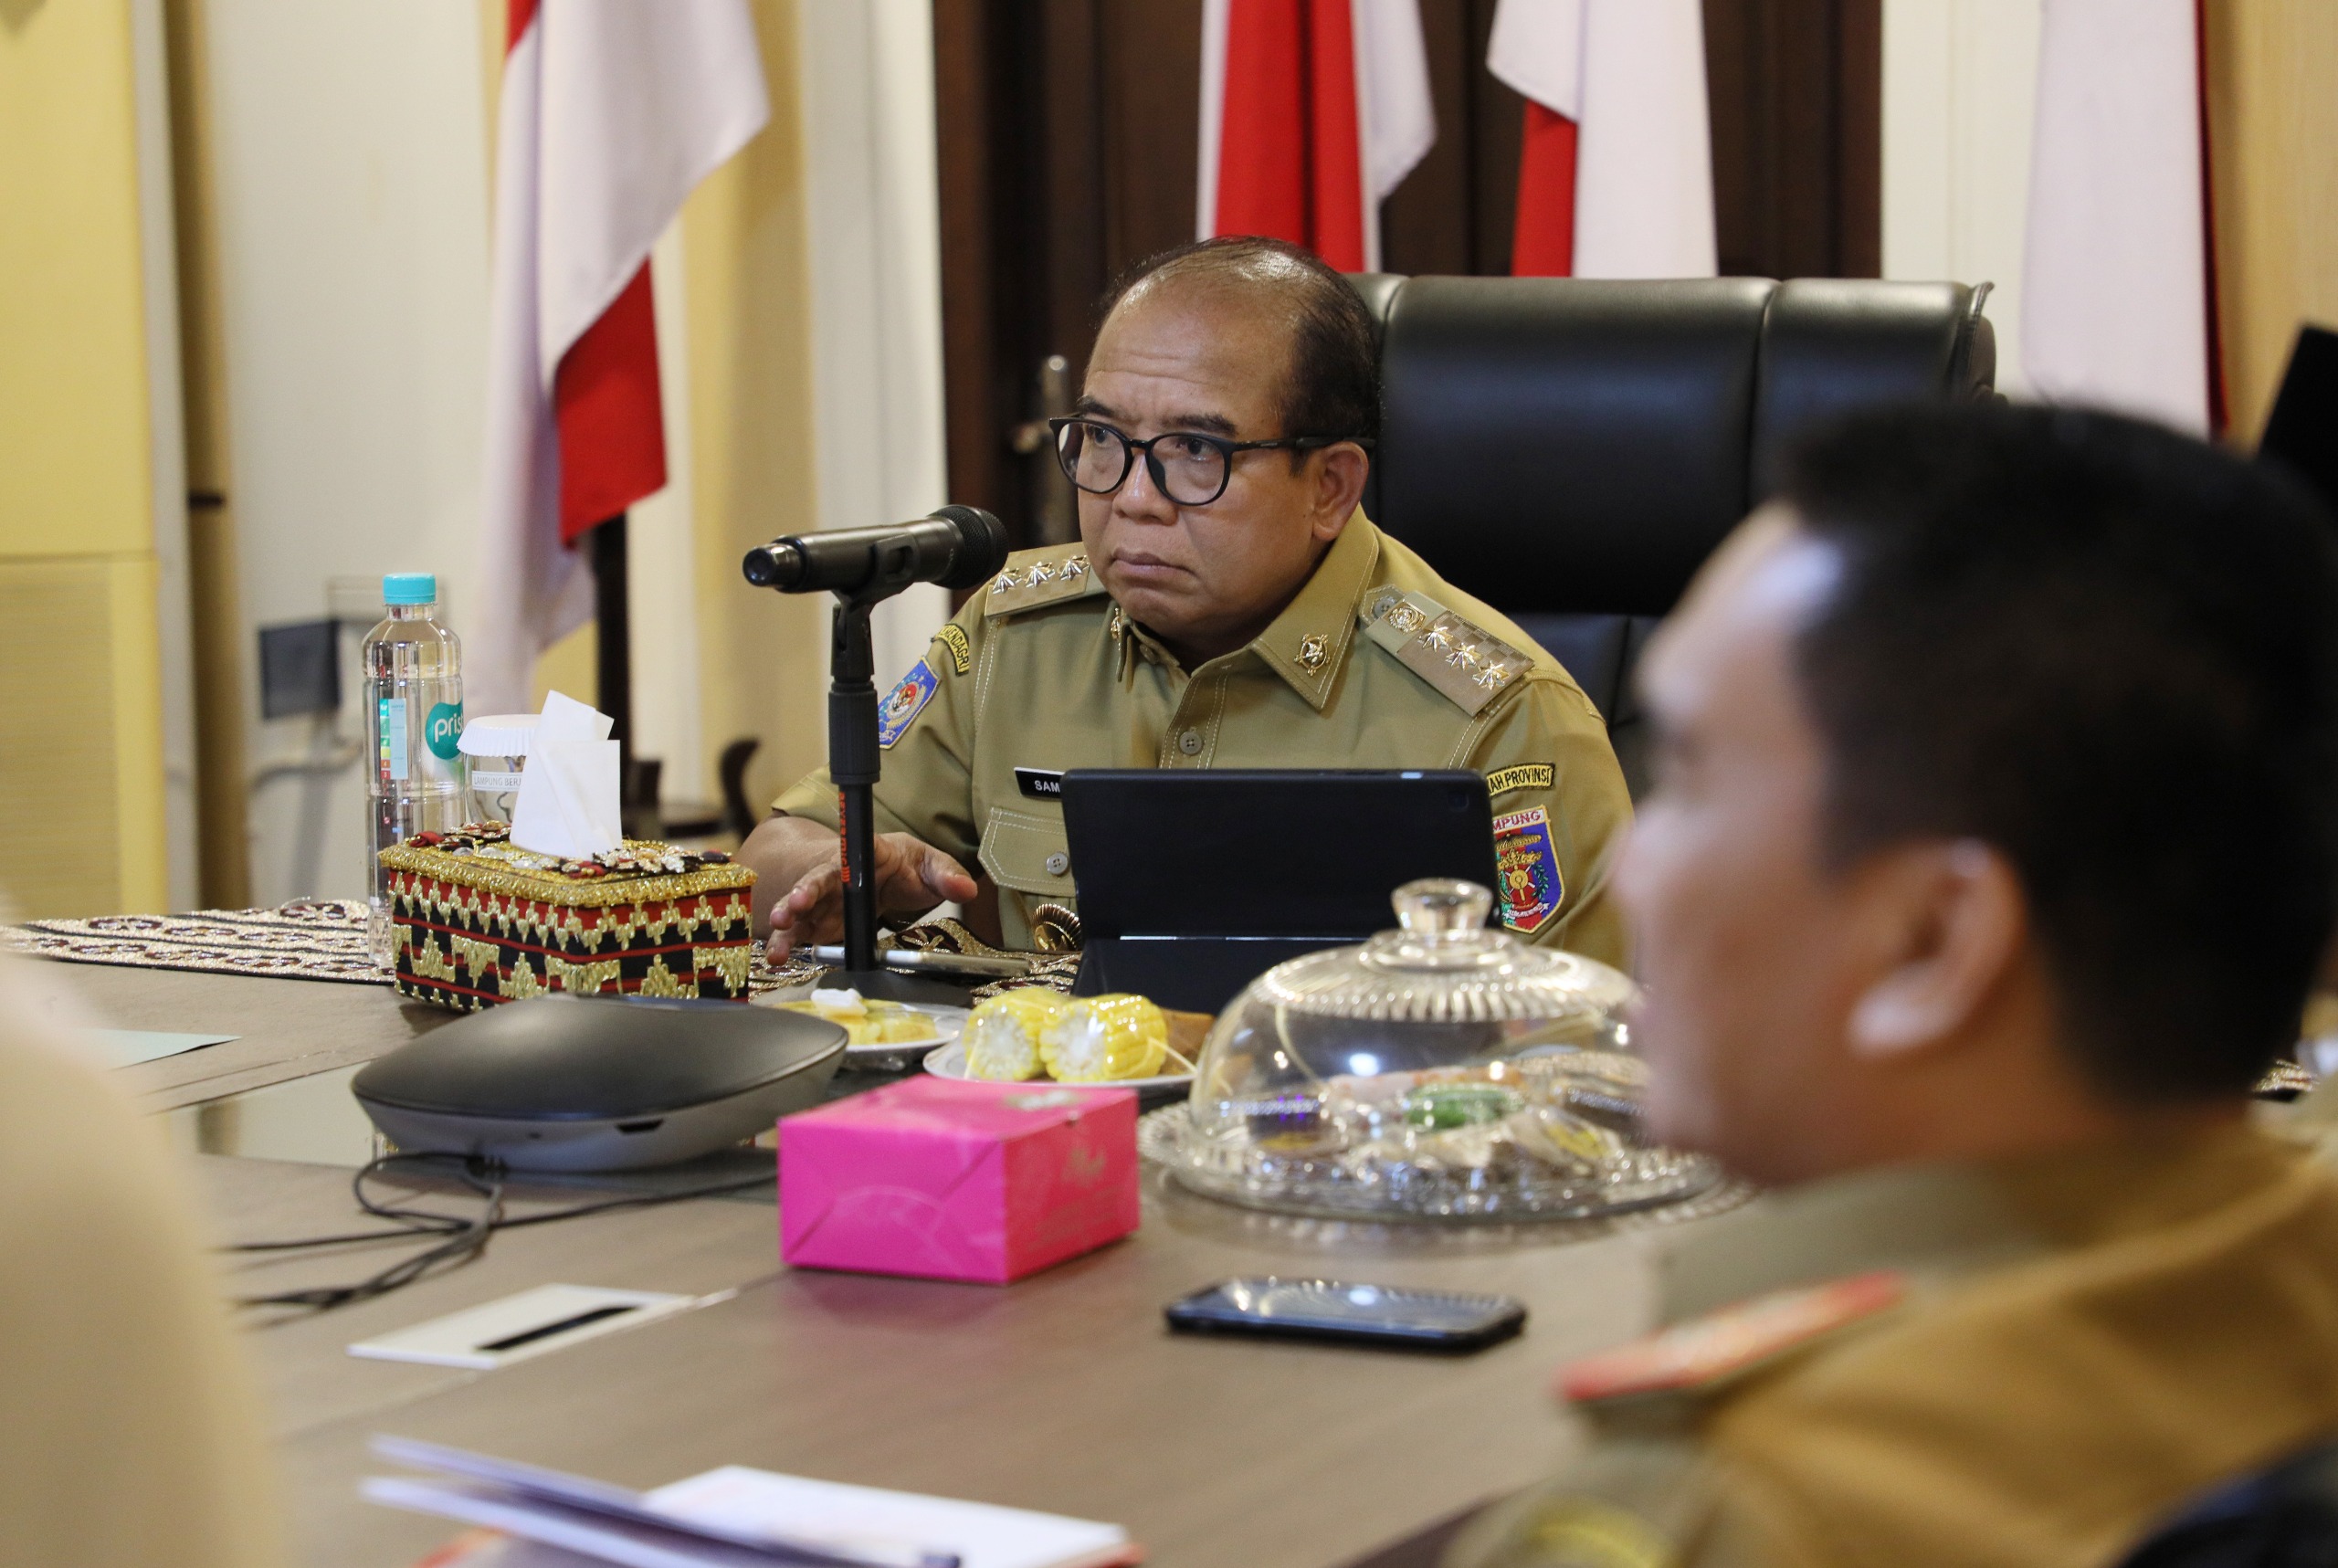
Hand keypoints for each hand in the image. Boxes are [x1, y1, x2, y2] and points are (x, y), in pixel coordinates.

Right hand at [764, 832, 978, 961]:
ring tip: (777, 948)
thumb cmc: (907, 866)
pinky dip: (787, 944)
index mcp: (863, 856)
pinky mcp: (819, 924)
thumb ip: (947, 874)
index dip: (827, 874)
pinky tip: (777, 958)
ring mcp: (824, 901)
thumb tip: (966, 888)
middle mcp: (837, 876)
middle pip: (813, 884)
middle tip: (788, 911)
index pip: (843, 860)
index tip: (812, 888)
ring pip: (799, 911)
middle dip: (798, 898)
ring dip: (787, 927)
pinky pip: (800, 932)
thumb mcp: (930, 865)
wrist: (888, 876)